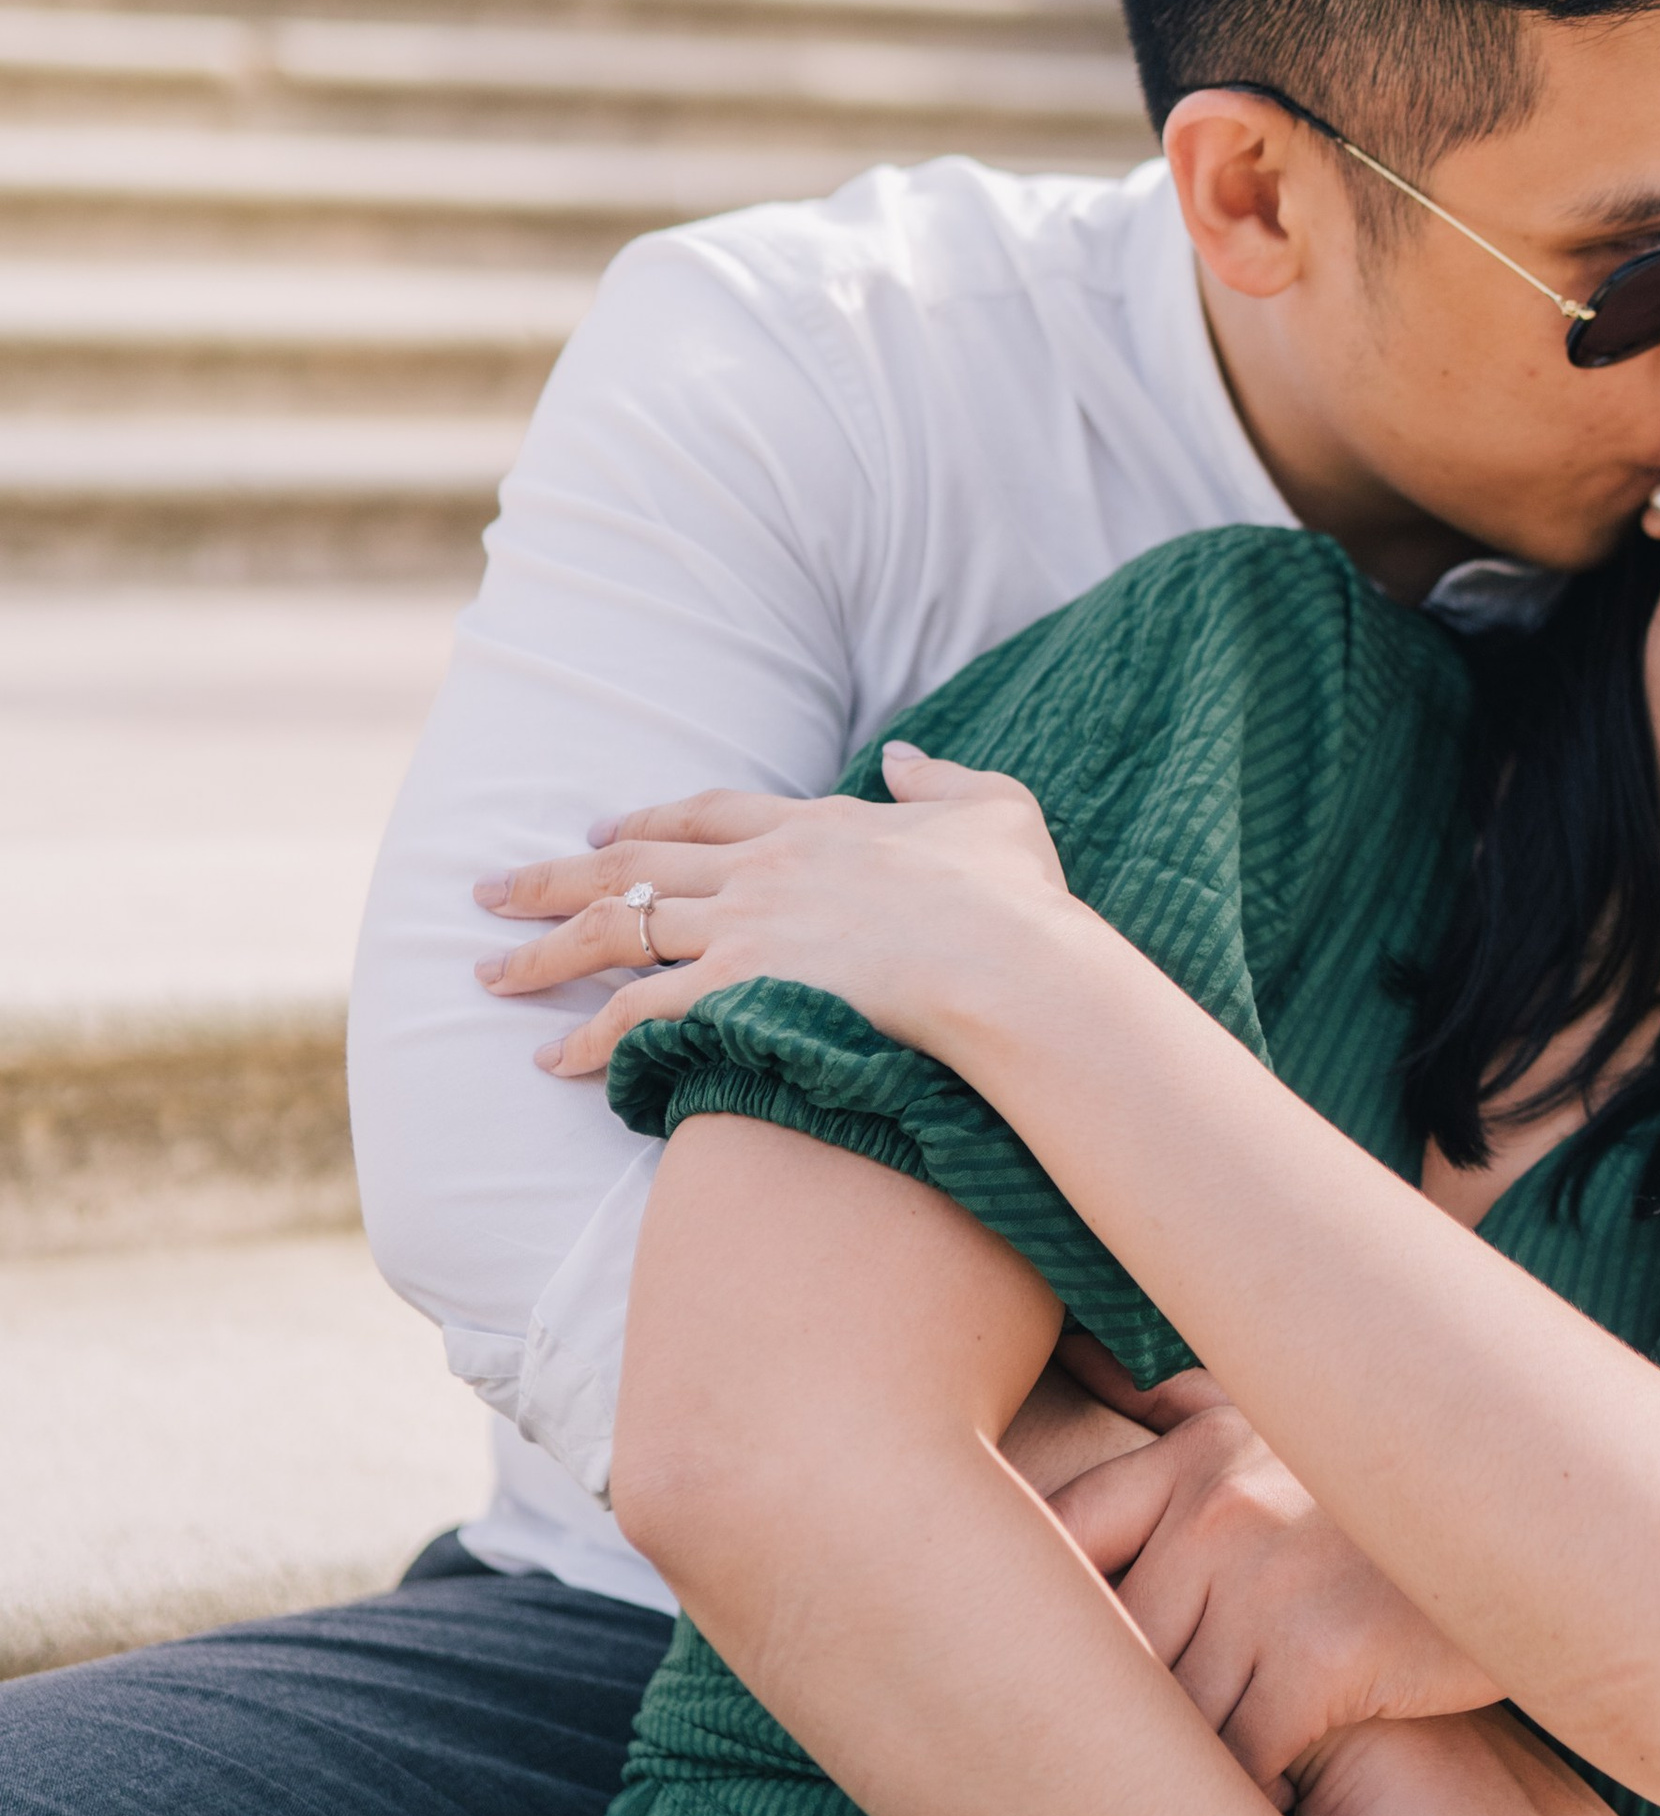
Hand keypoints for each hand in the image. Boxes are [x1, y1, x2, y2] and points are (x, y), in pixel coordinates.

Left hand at [469, 752, 1077, 1079]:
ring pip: (614, 930)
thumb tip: (910, 755)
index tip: (600, 831)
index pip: (706, 814)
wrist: (1007, 963)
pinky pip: (639, 1010)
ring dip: (541, 954)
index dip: (646, 823)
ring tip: (486, 976)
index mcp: (817, 822)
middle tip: (489, 892)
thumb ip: (945, 781)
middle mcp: (764, 867)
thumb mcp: (996, 810)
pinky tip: (551, 1060)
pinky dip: (588, 1034)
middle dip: (552, 878)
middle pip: (632, 863)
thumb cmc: (1016, 900)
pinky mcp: (739, 986)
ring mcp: (746, 925)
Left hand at [1047, 1392, 1500, 1799]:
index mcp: (1195, 1454)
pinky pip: (1241, 1763)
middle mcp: (1214, 1509)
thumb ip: (1192, 1406)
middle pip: (1108, 1645)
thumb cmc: (1413, 1487)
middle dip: (1098, 1721)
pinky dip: (1240, 1814)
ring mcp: (1264, 1581)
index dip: (1030, 1617)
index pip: (1063, 1537)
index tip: (1018, 1677)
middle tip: (1067, 1798)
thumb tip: (1096, 1371)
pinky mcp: (1322, 1656)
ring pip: (1169, 1714)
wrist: (1561, 1518)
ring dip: (1167, 1781)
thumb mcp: (1297, 1416)